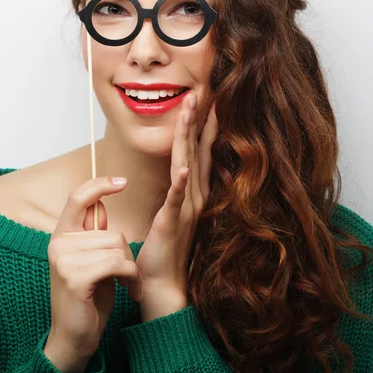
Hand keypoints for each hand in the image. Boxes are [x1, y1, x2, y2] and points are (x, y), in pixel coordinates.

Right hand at [45, 177, 142, 363]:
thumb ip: (93, 234)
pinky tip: (130, 291)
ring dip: (131, 269)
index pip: (77, 198)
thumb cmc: (88, 299)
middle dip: (128, 254)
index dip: (99, 185)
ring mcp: (64, 260)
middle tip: (129, 275)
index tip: (122, 182)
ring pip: (118, 247)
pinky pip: (117, 264)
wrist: (74, 338)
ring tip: (129, 285)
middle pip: (112, 232)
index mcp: (61, 236)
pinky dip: (131, 277)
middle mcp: (58, 244)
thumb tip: (101, 203)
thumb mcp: (91, 260)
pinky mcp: (75, 277)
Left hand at [134, 92, 217, 316]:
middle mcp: (196, 195)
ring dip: (189, 137)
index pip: (201, 150)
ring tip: (190, 111)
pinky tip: (185, 168)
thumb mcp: (177, 211)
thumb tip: (183, 168)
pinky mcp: (173, 222)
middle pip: (197, 150)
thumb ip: (182, 189)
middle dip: (198, 120)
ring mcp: (186, 208)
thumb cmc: (170, 247)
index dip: (204, 124)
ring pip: (188, 164)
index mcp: (195, 191)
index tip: (207, 98)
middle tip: (200, 91)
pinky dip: (182, 183)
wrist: (166, 282)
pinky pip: (177, 199)